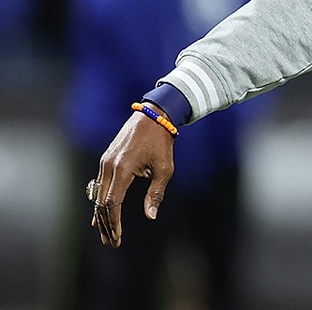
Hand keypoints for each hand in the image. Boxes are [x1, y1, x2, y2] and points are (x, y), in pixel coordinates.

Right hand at [91, 103, 175, 247]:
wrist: (153, 116)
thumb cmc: (162, 143)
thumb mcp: (164, 169)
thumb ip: (156, 193)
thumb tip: (150, 216)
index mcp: (122, 168)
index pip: (113, 203)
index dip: (114, 222)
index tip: (118, 238)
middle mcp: (108, 166)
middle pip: (101, 202)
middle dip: (106, 224)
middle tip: (111, 242)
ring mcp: (104, 162)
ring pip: (97, 195)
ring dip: (101, 215)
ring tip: (105, 234)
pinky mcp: (106, 160)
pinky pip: (99, 185)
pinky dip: (99, 202)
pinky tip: (99, 214)